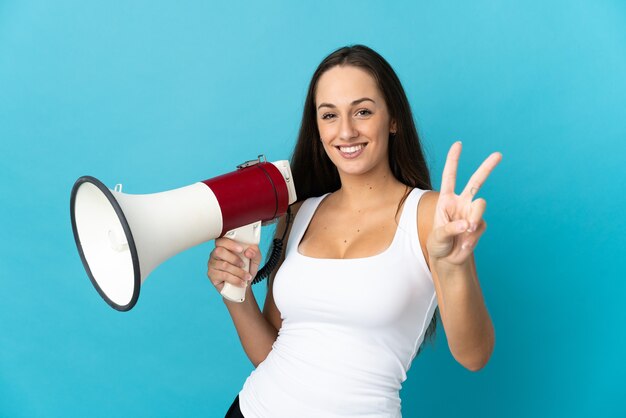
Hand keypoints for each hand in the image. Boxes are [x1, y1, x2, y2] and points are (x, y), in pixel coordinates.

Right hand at [207, 237, 261, 293]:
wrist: (243, 284)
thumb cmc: (246, 269)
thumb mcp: (254, 260)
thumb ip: (255, 252)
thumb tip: (248, 252)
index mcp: (224, 246)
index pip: (221, 240)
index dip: (230, 244)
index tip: (241, 249)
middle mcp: (216, 254)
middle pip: (219, 251)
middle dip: (234, 259)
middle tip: (243, 265)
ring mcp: (212, 264)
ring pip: (224, 265)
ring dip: (238, 272)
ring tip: (246, 277)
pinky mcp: (212, 275)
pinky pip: (223, 275)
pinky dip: (235, 280)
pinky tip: (241, 282)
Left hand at [426, 141, 501, 266]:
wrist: (447, 258)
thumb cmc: (438, 244)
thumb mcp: (437, 236)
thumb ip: (450, 228)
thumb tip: (468, 223)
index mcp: (446, 200)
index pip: (450, 176)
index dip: (453, 160)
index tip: (459, 144)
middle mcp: (461, 203)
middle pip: (476, 181)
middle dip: (487, 168)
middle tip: (498, 154)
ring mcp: (472, 213)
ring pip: (481, 205)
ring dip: (475, 216)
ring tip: (467, 230)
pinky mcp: (480, 226)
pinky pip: (481, 226)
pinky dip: (473, 236)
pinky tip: (465, 243)